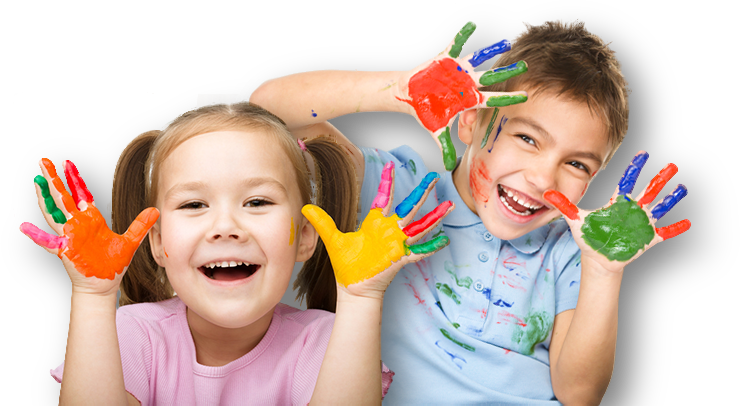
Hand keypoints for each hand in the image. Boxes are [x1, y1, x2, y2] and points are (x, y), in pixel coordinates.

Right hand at [18, 159, 158, 296]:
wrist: (104, 286)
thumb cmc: (112, 265)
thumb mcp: (130, 241)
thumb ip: (140, 225)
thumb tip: (155, 210)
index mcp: (91, 220)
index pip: (81, 194)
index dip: (75, 179)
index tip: (67, 163)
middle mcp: (78, 225)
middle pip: (64, 197)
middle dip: (54, 180)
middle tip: (44, 162)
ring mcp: (69, 236)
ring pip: (54, 213)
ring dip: (45, 198)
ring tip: (36, 182)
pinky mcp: (65, 250)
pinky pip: (47, 242)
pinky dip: (36, 235)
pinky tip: (24, 226)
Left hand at [302, 161, 453, 299]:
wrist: (353, 288)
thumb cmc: (347, 265)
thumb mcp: (333, 239)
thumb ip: (322, 222)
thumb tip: (304, 207)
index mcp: (375, 224)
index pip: (384, 198)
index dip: (388, 182)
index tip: (391, 165)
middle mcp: (390, 231)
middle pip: (410, 207)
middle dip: (421, 193)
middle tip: (434, 177)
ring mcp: (397, 245)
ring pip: (420, 227)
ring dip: (434, 217)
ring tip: (448, 206)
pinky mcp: (400, 259)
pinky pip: (419, 252)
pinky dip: (431, 246)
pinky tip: (444, 239)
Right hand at [395, 21, 528, 170]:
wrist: (410, 95)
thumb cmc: (426, 112)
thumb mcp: (436, 131)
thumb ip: (445, 147)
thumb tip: (449, 167)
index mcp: (468, 99)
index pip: (492, 99)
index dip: (508, 99)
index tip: (526, 97)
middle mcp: (467, 83)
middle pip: (491, 77)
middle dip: (507, 73)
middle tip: (526, 66)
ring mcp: (458, 70)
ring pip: (478, 59)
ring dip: (491, 50)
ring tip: (506, 42)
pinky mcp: (444, 59)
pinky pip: (455, 45)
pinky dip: (462, 35)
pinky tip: (472, 23)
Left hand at [543, 151, 689, 273]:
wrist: (597, 257)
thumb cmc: (588, 236)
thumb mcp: (575, 219)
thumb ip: (563, 205)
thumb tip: (545, 193)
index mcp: (617, 202)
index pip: (627, 180)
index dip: (635, 167)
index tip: (643, 153)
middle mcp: (632, 209)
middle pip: (649, 189)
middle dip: (660, 178)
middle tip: (672, 165)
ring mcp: (642, 223)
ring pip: (661, 207)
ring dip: (672, 198)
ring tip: (682, 188)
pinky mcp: (648, 238)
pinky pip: (666, 232)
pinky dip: (676, 228)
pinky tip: (687, 223)